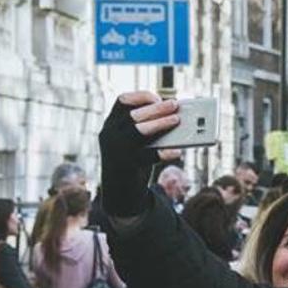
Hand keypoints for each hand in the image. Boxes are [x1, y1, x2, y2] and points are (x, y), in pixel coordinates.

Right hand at [98, 92, 181, 218]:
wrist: (120, 190)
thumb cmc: (134, 159)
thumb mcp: (136, 141)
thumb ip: (150, 128)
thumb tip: (176, 116)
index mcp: (111, 124)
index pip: (122, 101)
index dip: (141, 96)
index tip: (158, 97)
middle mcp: (110, 134)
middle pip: (133, 115)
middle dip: (156, 108)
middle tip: (175, 104)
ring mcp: (117, 150)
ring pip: (138, 131)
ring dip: (160, 123)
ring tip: (177, 120)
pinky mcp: (127, 166)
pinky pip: (148, 156)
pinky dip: (164, 152)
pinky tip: (177, 151)